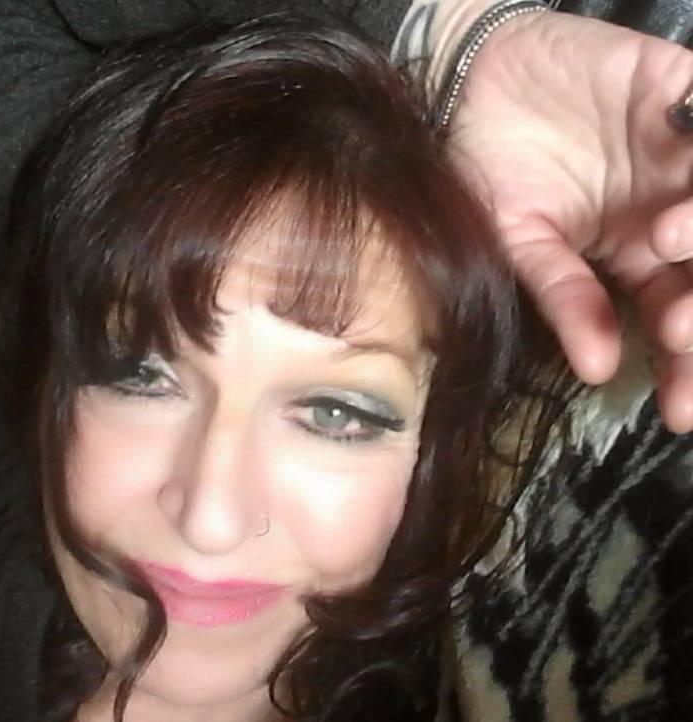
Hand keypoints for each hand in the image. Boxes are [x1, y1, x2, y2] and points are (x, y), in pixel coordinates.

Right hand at [450, 11, 692, 431]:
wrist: (460, 85)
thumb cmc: (481, 169)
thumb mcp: (517, 241)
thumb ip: (563, 293)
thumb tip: (600, 367)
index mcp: (635, 253)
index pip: (677, 312)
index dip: (685, 363)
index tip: (676, 410)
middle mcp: (670, 208)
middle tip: (679, 334)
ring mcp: (679, 149)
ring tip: (661, 243)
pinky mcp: (676, 87)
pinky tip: (677, 205)